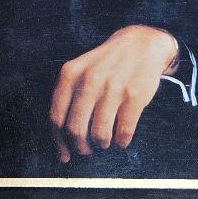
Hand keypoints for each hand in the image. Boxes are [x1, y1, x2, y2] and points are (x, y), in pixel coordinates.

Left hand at [49, 25, 178, 162]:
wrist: (141, 43)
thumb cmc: (106, 63)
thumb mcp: (80, 69)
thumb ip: (68, 96)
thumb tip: (61, 138)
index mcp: (70, 74)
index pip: (56, 117)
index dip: (59, 142)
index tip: (64, 155)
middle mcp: (89, 80)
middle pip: (75, 129)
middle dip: (80, 147)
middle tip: (86, 151)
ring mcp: (113, 88)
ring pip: (100, 134)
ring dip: (102, 144)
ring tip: (105, 142)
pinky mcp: (135, 96)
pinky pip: (123, 132)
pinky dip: (122, 142)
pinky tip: (122, 139)